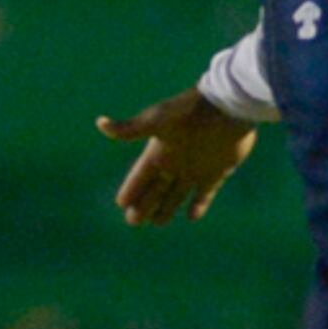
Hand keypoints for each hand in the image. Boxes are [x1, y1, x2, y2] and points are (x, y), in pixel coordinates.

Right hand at [98, 89, 256, 225]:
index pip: (140, 176)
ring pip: (177, 194)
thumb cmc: (189, 112)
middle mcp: (176, 161)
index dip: (131, 189)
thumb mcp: (156, 121)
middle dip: (144, 205)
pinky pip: (205, 193)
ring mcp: (196, 167)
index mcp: (159, 151)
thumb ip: (130, 129)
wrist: (227, 107)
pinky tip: (192, 217)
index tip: (121, 203)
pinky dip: (199, 205)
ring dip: (166, 208)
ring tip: (157, 222)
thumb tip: (100, 124)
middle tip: (133, 222)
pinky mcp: (218, 171)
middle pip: (156, 189)